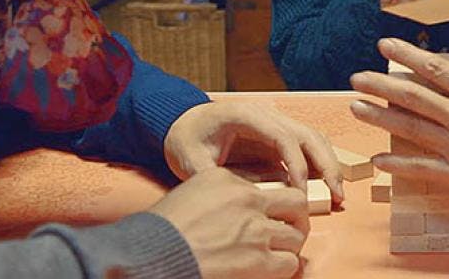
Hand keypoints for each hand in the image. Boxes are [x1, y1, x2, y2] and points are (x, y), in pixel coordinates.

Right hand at [147, 167, 307, 278]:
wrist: (151, 256)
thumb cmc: (161, 231)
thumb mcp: (190, 194)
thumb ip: (218, 194)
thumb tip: (235, 210)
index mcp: (229, 180)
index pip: (268, 186)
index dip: (272, 203)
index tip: (268, 214)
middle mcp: (248, 200)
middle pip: (296, 202)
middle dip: (295, 217)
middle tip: (288, 228)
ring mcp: (256, 230)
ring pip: (296, 235)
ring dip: (289, 245)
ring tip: (279, 252)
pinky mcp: (258, 261)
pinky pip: (290, 263)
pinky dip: (284, 267)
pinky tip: (272, 269)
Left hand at [163, 101, 344, 202]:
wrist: (183, 123)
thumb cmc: (187, 139)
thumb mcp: (191, 160)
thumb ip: (213, 177)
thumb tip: (239, 201)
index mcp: (247, 115)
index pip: (283, 136)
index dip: (297, 164)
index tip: (301, 192)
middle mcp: (267, 114)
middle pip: (307, 134)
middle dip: (325, 164)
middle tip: (336, 194)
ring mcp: (276, 123)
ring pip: (313, 138)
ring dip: (328, 164)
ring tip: (337, 193)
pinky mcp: (278, 135)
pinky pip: (306, 146)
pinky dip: (319, 163)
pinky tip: (326, 185)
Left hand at [348, 38, 448, 210]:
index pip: (436, 68)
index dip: (407, 55)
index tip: (385, 45)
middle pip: (414, 95)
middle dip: (381, 84)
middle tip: (357, 77)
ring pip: (410, 127)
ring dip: (380, 116)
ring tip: (356, 106)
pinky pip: (421, 167)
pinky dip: (398, 164)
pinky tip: (378, 160)